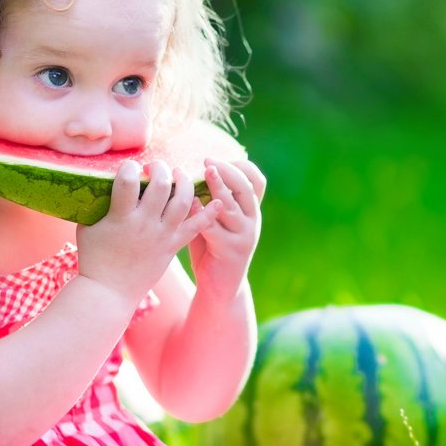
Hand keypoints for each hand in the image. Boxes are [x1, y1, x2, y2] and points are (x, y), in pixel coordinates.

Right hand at [76, 160, 216, 302]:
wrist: (110, 293)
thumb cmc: (94, 258)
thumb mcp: (88, 228)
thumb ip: (97, 204)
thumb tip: (99, 182)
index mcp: (120, 217)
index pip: (127, 181)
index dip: (129, 167)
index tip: (129, 167)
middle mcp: (144, 224)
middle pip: (161, 186)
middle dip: (160, 168)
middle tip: (155, 167)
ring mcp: (162, 236)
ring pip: (182, 202)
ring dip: (184, 182)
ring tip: (179, 174)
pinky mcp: (173, 247)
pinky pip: (195, 228)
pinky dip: (209, 214)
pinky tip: (218, 201)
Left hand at [187, 158, 265, 291]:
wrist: (221, 286)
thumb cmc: (213, 247)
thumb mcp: (218, 220)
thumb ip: (211, 199)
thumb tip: (189, 171)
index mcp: (251, 210)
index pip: (256, 181)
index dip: (241, 166)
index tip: (219, 158)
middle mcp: (252, 220)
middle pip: (245, 188)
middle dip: (227, 171)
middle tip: (208, 161)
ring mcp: (244, 236)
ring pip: (232, 206)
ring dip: (218, 187)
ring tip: (205, 173)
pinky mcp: (230, 250)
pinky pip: (214, 227)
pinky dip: (202, 213)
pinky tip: (190, 203)